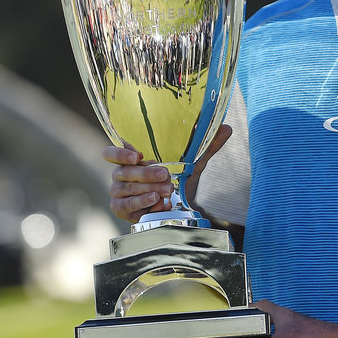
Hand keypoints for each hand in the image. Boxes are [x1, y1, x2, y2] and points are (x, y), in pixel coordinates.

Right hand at [103, 124, 231, 223]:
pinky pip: (126, 206)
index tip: (137, 155)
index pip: (110, 153)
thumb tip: (227, 128)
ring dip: (147, 189)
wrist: (180, 207)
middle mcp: (120, 174)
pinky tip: (157, 202)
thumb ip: (207, 145)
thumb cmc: (179, 179)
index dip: (118, 153)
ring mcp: (119, 192)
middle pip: (123, 172)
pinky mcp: (121, 209)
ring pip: (125, 189)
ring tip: (167, 191)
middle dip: (146, 173)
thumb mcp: (194, 162)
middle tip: (166, 175)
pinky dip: (142, 203)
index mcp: (131, 159)